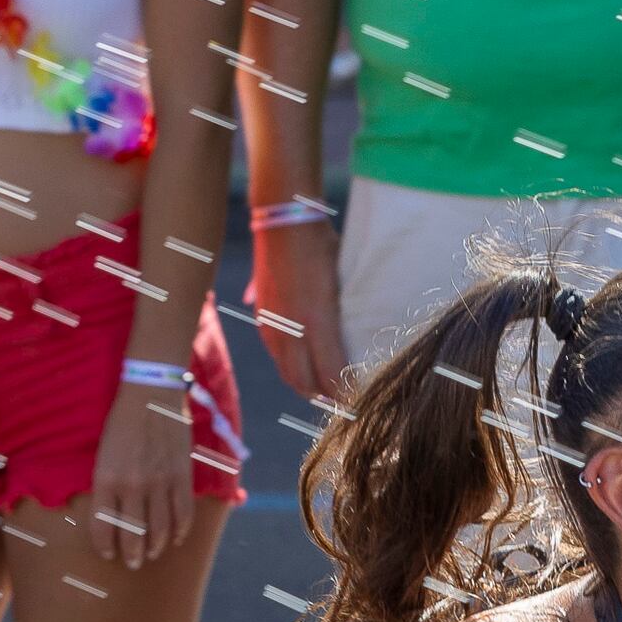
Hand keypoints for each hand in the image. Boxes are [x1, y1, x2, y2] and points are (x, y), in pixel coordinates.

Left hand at [92, 378, 197, 569]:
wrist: (151, 393)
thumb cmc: (122, 421)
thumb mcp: (103, 453)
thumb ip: (107, 483)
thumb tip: (113, 512)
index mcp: (106, 478)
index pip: (103, 524)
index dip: (105, 544)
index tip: (108, 553)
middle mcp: (132, 485)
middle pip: (133, 533)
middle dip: (132, 554)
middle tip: (132, 564)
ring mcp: (160, 483)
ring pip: (160, 529)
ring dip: (155, 547)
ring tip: (152, 555)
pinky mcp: (181, 477)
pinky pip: (183, 513)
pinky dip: (180, 530)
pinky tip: (176, 538)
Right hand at [249, 221, 348, 403]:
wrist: (283, 218)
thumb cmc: (321, 245)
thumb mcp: (342, 282)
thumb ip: (344, 319)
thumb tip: (352, 347)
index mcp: (316, 321)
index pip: (330, 376)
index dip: (344, 394)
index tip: (359, 400)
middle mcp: (290, 328)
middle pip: (304, 383)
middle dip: (324, 397)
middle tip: (344, 403)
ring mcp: (272, 325)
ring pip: (287, 372)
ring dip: (305, 385)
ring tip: (325, 390)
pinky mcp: (262, 317)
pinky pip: (276, 355)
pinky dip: (291, 368)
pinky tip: (304, 366)